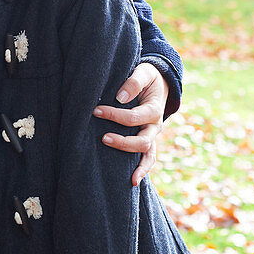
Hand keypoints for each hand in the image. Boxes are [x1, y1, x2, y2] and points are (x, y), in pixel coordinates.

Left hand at [93, 62, 168, 184]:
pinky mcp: (147, 141)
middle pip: (142, 141)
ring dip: (134, 162)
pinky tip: (132, 182)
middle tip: (103, 138)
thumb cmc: (147, 77)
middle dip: (122, 142)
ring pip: (147, 154)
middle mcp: (155, 126)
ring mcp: (152, 135)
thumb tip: (120, 97)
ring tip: (122, 172)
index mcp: (154, 109)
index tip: (95, 110)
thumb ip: (134, 81)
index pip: (134, 117)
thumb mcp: (144, 72)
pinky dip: (143, 171)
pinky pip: (148, 159)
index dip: (114, 115)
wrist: (157, 83)